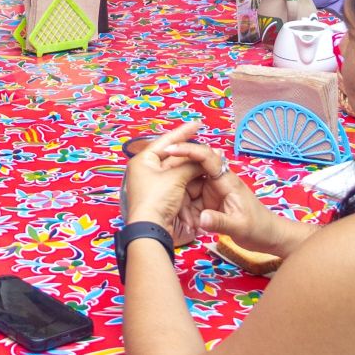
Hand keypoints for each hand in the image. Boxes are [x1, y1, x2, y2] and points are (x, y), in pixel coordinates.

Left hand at [123, 122, 208, 238]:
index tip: (197, 124)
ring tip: (210, 160)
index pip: (165, 141)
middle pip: (174, 157)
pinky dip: (192, 182)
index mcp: (144, 161)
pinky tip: (204, 176)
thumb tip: (201, 160)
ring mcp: (157, 186)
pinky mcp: (165, 199)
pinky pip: (181, 185)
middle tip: (208, 146)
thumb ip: (190, 165)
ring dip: (193, 169)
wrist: (153, 230)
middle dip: (191, 153)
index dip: (182, 132)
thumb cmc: (157, 198)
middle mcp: (148, 171)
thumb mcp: (174, 177)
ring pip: (179, 172)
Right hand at [166, 139, 281, 255]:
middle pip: (191, 171)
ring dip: (184, 204)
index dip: (188, 150)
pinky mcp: (210, 201)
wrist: (269, 237)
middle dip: (178, 182)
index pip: (205, 157)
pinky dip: (188, 211)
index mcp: (226, 180)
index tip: (170, 149)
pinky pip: (192, 201)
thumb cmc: (258, 228)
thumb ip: (219, 222)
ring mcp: (213, 191)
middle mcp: (218, 181)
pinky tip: (191, 226)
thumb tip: (200, 218)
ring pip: (189, 188)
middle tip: (170, 199)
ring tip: (188, 223)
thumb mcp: (239, 227)